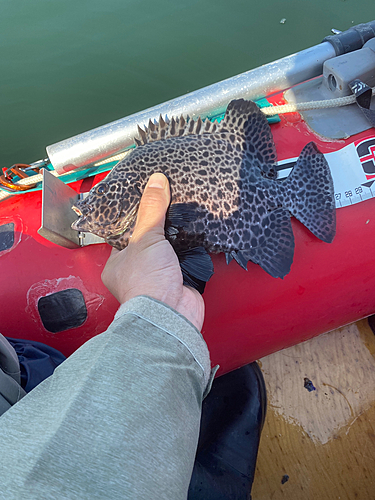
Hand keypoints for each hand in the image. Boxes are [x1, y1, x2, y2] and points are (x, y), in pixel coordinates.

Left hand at [101, 173, 204, 330]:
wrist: (170, 312)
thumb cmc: (146, 281)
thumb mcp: (145, 237)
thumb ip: (151, 209)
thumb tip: (156, 181)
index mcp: (117, 264)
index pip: (123, 235)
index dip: (135, 218)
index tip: (146, 200)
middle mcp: (135, 272)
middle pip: (148, 242)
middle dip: (159, 228)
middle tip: (167, 206)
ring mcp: (158, 278)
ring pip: (167, 251)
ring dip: (175, 239)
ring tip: (182, 216)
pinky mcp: (178, 281)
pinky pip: (184, 260)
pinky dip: (189, 250)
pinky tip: (193, 235)